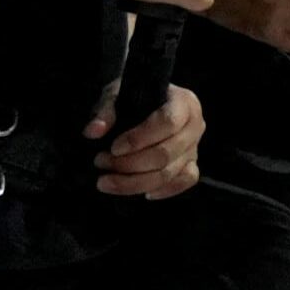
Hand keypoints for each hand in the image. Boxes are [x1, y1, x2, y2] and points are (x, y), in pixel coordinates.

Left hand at [92, 84, 200, 200]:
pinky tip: (143, 193)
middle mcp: (195, 125)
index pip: (167, 123)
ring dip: (135, 182)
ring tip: (106, 181)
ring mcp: (195, 146)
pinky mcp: (192, 164)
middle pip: (166, 153)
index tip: (113, 148)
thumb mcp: (115, 96)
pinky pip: (185, 181)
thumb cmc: (131, 97)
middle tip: (100, 162)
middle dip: (130, 164)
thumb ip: (104, 112)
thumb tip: (93, 132)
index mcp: (183, 102)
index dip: (139, 139)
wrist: (143, 103)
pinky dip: (165, 190)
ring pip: (170, 172)